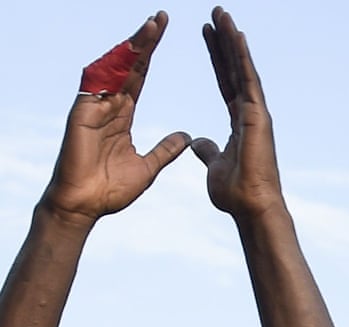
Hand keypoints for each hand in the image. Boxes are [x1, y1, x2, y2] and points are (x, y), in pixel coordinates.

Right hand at [43, 13, 189, 223]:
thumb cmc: (111, 189)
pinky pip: (97, 85)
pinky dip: (113, 69)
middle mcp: (108, 104)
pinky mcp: (83, 113)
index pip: (139, 77)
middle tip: (162, 19)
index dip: (151, 56)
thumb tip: (186, 137)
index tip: (164, 36)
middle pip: (128, 66)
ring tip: (151, 28)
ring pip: (115, 69)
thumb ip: (164, 150)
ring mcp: (94, 106)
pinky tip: (128, 53)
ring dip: (133, 48)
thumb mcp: (148, 167)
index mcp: (123, 114)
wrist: (85, 205)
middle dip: (145, 42)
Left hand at [192, 8, 283, 218]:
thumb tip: (198, 142)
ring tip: (221, 13)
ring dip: (232, 40)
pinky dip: (241, 55)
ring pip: (242, 69)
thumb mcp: (215, 166)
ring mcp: (256, 114)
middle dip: (223, 42)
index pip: (225, 83)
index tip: (206, 35)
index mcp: (239, 124)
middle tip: (215, 14)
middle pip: (233, 70)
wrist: (251, 207)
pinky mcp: (258, 115)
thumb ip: (208, 151)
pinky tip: (234, 33)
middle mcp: (250, 114)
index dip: (216, 59)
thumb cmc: (236, 194)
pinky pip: (247, 79)